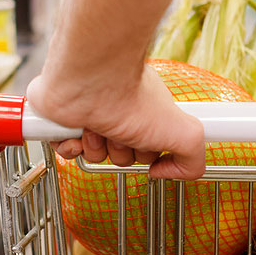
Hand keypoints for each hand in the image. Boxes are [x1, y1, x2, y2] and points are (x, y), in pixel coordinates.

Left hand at [26, 64, 205, 179]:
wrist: (92, 82)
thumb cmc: (133, 98)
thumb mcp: (186, 134)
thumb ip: (193, 160)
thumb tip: (164, 173)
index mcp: (146, 112)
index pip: (148, 150)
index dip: (147, 153)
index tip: (147, 145)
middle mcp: (118, 112)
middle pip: (121, 156)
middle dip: (121, 152)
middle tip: (122, 133)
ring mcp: (89, 115)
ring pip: (93, 155)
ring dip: (96, 148)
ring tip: (98, 127)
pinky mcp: (62, 119)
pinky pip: (65, 150)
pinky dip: (70, 147)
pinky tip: (77, 133)